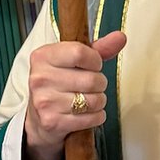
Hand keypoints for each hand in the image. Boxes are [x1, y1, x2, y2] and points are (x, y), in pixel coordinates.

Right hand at [24, 29, 126, 159]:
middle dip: (100, 83)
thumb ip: (98, 49)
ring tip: (88, 99)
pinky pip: (92, 118)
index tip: (93, 65)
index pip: (80, 53)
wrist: (39, 119)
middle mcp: (41, 78)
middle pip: (92, 79)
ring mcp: (45, 101)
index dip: (95, 61)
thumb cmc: (59, 85)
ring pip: (94, 100)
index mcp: (43, 56)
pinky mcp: (52, 122)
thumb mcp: (73, 62)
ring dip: (99, 101)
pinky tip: (86, 113)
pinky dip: (96, 116)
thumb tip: (120, 37)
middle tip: (91, 86)